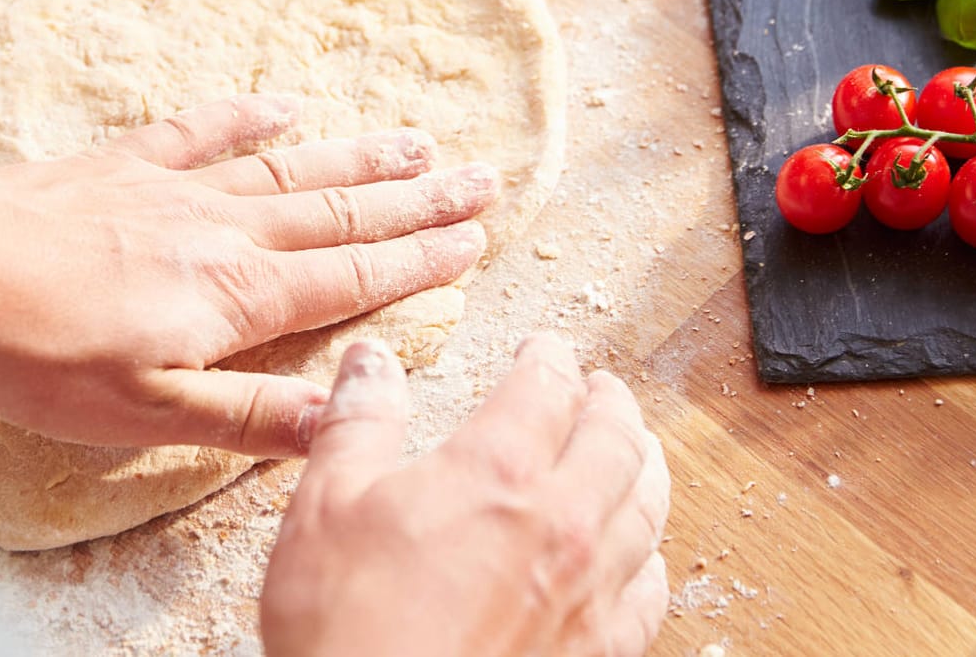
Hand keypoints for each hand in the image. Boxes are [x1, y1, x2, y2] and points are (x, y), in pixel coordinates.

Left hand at [0, 95, 497, 456]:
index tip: (474, 242)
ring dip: (359, 155)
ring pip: (289, 167)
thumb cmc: (35, 354)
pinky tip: (283, 105)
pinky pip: (201, 130)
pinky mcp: (122, 165)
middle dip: (417, 199)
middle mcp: (222, 229)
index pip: (350, 278)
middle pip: (340, 212)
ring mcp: (174, 188)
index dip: (418, 262)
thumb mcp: (143, 413)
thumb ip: (247, 413)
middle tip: (482, 178)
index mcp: (236, 294)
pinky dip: (249, 116)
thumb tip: (339, 418)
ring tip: (417, 140)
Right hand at [260, 334, 671, 656]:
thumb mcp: (325, 506)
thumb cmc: (344, 629)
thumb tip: (371, 363)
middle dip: (609, 402)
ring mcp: (589, 593)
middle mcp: (562, 524)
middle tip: (600, 388)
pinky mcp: (597, 653)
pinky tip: (638, 554)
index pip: (546, 386)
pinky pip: (650, 591)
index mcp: (497, 471)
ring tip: (634, 449)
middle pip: (616, 437)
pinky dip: (649, 556)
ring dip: (643, 465)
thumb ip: (359, 423)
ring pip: (647, 507)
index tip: (543, 349)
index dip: (547, 357)